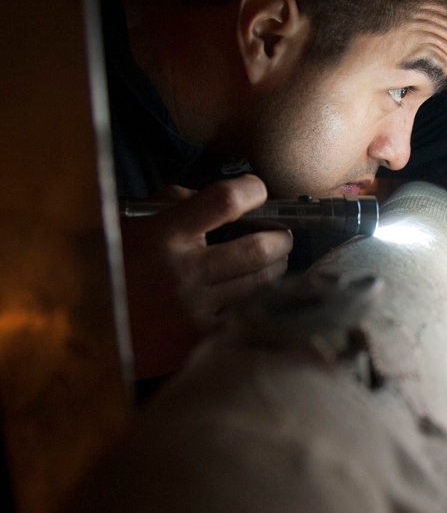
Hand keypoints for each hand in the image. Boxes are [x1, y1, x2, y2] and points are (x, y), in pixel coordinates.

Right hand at [120, 175, 293, 378]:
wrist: (78, 329)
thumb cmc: (110, 266)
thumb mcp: (130, 223)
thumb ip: (175, 203)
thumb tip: (226, 199)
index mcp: (162, 235)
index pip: (224, 201)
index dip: (252, 190)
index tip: (258, 191)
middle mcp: (181, 273)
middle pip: (258, 248)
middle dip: (280, 238)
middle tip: (282, 235)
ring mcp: (192, 310)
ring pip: (261, 283)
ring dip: (276, 268)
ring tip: (275, 260)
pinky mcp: (197, 341)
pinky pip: (248, 313)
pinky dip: (260, 300)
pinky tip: (260, 293)